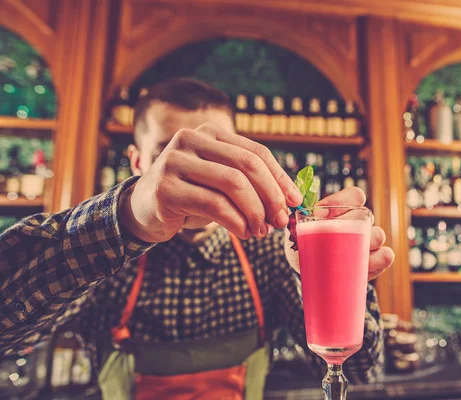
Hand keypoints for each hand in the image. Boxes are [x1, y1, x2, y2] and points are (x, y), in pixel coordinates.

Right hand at [119, 122, 302, 242]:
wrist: (143, 210)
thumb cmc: (191, 196)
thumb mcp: (221, 183)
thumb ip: (250, 183)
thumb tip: (291, 199)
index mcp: (210, 133)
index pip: (256, 152)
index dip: (280, 178)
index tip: (295, 201)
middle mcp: (190, 140)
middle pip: (246, 165)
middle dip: (270, 195)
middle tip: (281, 220)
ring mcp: (175, 161)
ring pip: (232, 183)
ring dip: (254, 212)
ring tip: (262, 231)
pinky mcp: (166, 188)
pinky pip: (213, 204)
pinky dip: (236, 221)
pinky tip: (244, 232)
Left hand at [284, 186, 394, 279]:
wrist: (312, 271)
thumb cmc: (309, 245)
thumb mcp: (303, 230)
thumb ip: (303, 219)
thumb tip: (298, 212)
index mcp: (346, 210)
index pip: (355, 196)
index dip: (341, 202)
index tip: (319, 214)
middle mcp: (360, 223)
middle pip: (366, 215)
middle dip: (350, 225)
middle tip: (333, 236)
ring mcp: (370, 242)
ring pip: (378, 235)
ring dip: (367, 242)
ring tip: (350, 253)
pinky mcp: (375, 261)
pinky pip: (386, 255)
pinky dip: (379, 259)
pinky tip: (367, 263)